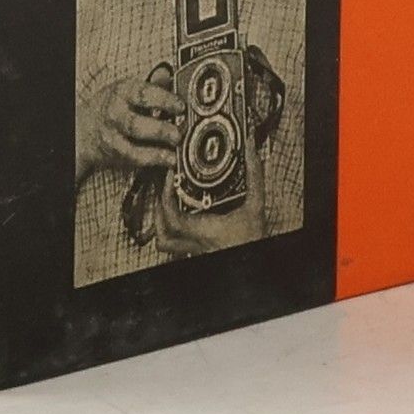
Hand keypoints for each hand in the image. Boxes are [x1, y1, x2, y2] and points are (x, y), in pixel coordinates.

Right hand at [77, 68, 182, 181]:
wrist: (85, 127)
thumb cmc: (112, 105)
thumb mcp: (129, 88)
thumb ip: (153, 85)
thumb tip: (172, 79)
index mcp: (121, 93)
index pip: (142, 95)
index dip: (163, 100)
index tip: (180, 106)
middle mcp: (115, 116)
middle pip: (135, 125)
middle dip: (159, 130)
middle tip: (177, 133)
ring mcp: (113, 138)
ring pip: (132, 148)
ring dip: (157, 151)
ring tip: (175, 147)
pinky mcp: (116, 155)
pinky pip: (135, 160)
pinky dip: (154, 160)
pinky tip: (169, 159)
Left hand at [154, 118, 270, 259]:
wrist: (253, 264)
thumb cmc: (254, 239)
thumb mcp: (256, 205)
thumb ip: (254, 175)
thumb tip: (250, 149)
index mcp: (206, 230)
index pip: (174, 217)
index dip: (166, 196)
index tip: (170, 177)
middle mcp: (195, 243)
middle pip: (161, 230)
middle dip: (157, 206)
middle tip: (163, 185)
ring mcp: (193, 250)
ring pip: (163, 241)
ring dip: (159, 221)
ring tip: (164, 200)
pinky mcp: (194, 251)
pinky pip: (172, 244)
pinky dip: (167, 230)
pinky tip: (175, 217)